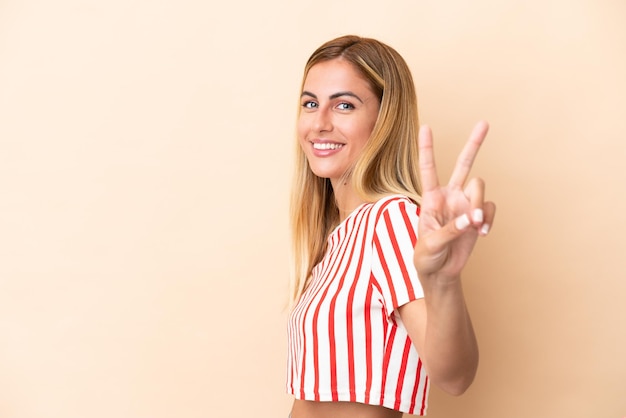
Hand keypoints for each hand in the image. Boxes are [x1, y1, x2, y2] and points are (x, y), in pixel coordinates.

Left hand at [413, 121, 495, 281]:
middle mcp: (449, 196)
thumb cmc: (426, 258)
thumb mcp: (430, 245)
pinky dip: (488, 219)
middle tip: (484, 122)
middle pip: (463, 164)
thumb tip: (471, 219)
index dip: (427, 148)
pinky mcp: (478, 216)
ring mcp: (465, 205)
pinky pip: (489, 207)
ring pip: (480, 188)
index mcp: (430, 198)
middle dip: (474, 144)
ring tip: (475, 226)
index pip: (428, 169)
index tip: (426, 127)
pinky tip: (482, 233)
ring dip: (479, 206)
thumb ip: (450, 230)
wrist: (440, 273)